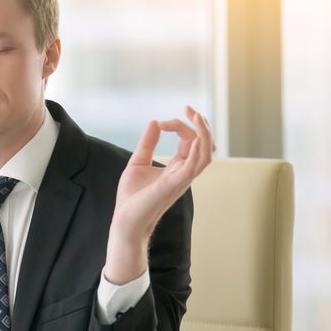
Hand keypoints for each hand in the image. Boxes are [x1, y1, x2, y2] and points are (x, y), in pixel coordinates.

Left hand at [104, 105, 213, 284]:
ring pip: (206, 154)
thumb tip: (154, 122)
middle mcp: (184, 173)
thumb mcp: (138, 163)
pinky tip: (194, 135)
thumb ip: (147, 144)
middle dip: (200, 125)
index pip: (190, 141)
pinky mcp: (174, 184)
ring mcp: (181, 179)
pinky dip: (199, 149)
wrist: (124, 221)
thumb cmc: (132, 198)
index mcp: (177, 168)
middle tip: (189, 109)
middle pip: (203, 145)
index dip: (179, 126)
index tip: (161, 123)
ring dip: (204, 133)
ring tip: (196, 115)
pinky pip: (195, 165)